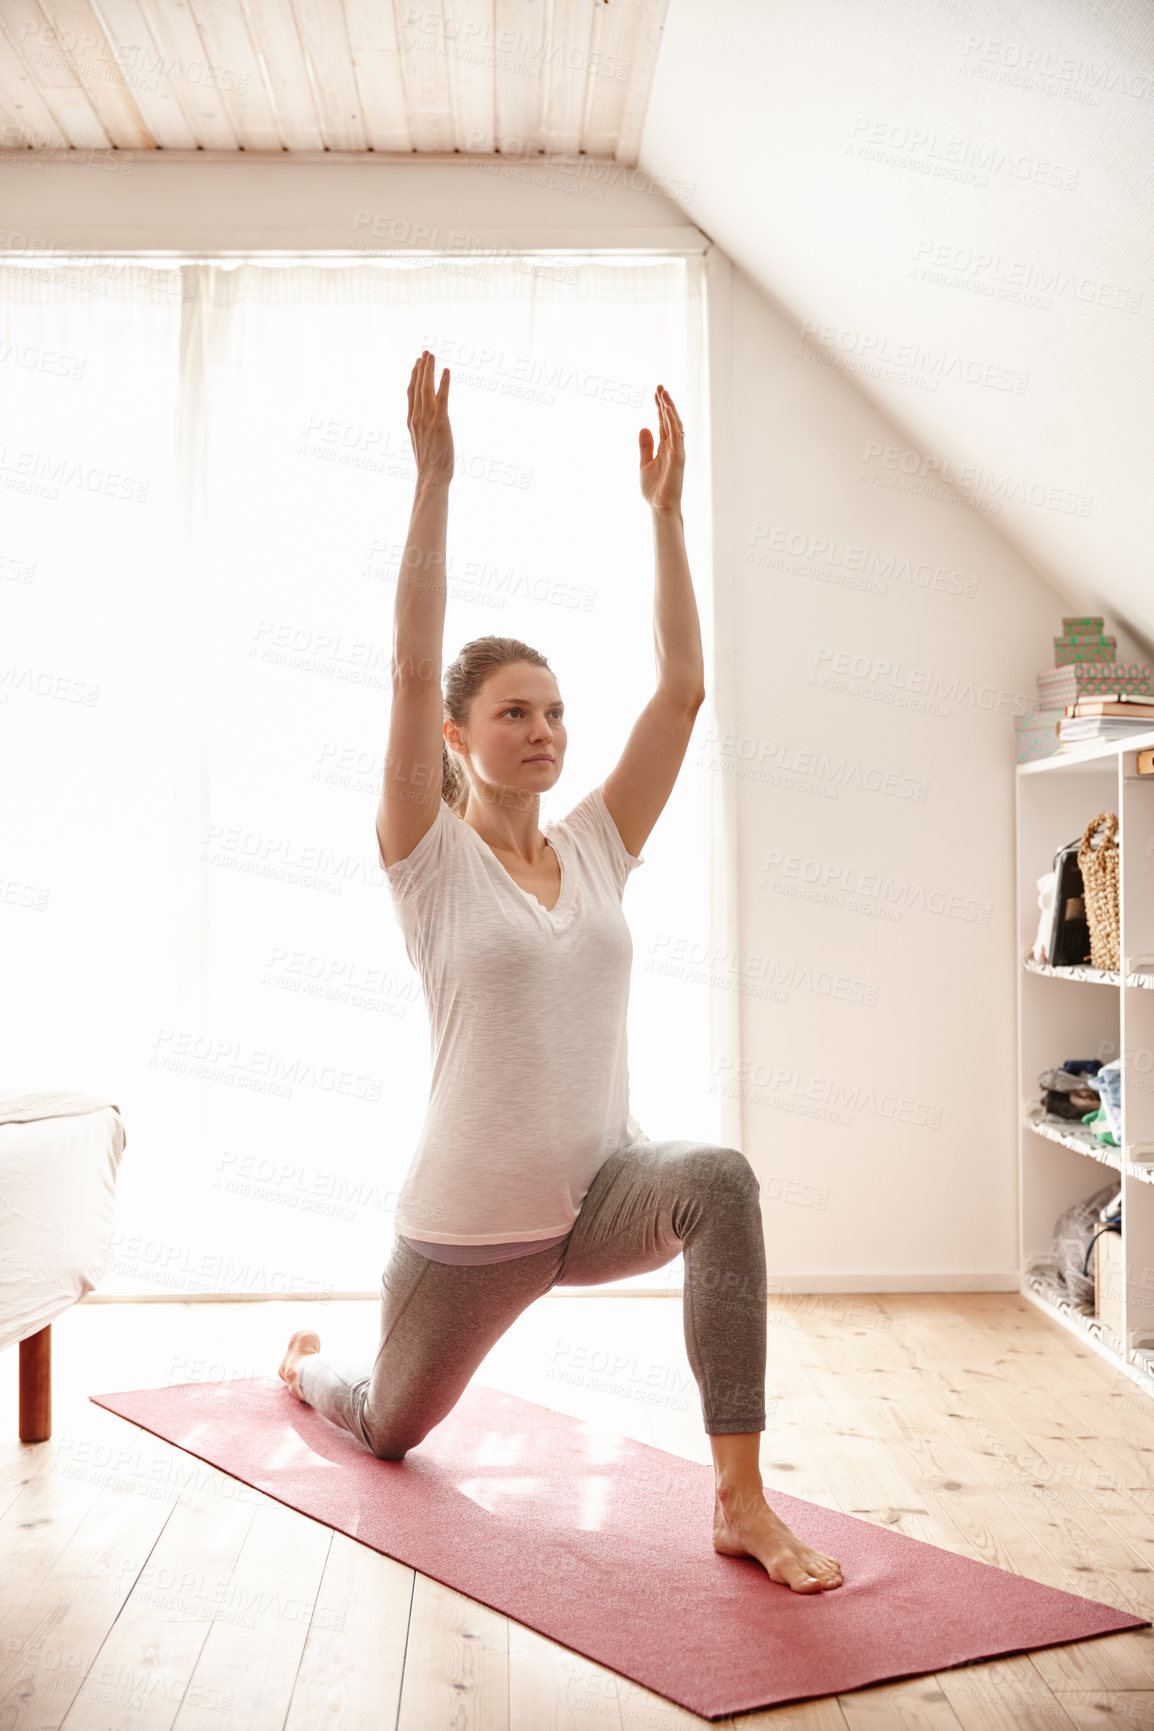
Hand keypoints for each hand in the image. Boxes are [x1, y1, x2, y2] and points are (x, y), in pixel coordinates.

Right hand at [407, 350, 453, 483]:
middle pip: (418, 387)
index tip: (417, 363)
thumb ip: (423, 428)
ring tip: (431, 355)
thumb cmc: (430, 465)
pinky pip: (442, 399)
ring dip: (429, 370)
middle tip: (425, 352)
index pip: (412, 394)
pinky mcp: (440, 424)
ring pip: (427, 389)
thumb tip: (428, 422)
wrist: (431, 478)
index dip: (414, 376)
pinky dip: (444, 383)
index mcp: (412, 422)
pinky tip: (446, 370)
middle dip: (421, 368)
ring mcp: (427, 420)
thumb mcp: (423, 442)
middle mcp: (417, 418)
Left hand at [638, 383, 683, 511]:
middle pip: (669, 420)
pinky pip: (676, 436)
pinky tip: (667, 410)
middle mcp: (672, 447)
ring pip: (674, 425)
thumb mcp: (644, 464)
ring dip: (669, 408)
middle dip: (665, 403)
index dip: (659, 408)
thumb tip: (643, 427)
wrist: (659, 506)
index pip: (662, 423)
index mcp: (664, 448)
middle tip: (660, 387)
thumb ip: (645, 446)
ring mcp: (677, 451)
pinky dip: (672, 422)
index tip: (656, 393)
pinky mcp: (679, 457)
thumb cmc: (653, 489)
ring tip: (663, 393)